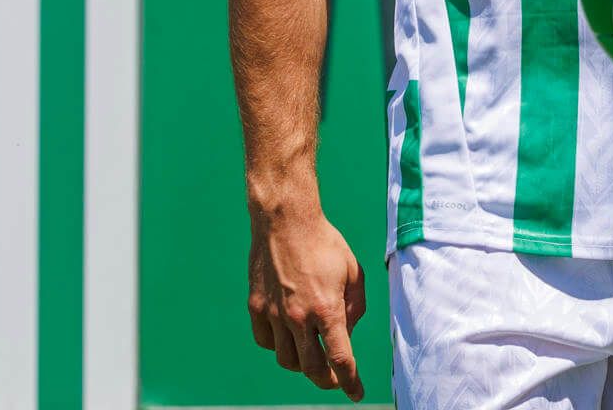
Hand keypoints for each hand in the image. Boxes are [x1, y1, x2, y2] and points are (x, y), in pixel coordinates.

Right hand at [246, 206, 367, 400]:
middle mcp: (298, 317)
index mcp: (326, 309)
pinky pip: (266, 341)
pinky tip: (288, 335)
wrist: (285, 219)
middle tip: (335, 379)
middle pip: (312, 369)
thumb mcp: (353, 272)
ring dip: (302, 364)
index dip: (350, 382)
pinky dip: (279, 345)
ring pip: (286, 359)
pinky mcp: (256, 306)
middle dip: (327, 381)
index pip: (340, 359)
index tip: (356, 393)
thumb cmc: (324, 242)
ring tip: (311, 352)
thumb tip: (346, 332)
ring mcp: (273, 313)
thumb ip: (354, 307)